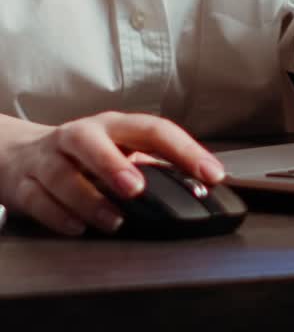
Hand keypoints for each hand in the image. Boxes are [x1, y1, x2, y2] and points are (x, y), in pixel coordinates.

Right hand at [0, 111, 225, 235]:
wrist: (20, 154)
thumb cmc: (85, 154)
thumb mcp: (120, 150)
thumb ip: (153, 167)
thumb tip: (196, 188)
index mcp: (114, 127)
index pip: (154, 130)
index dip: (184, 151)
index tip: (211, 174)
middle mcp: (81, 137)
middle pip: (93, 143)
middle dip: (114, 165)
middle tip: (136, 189)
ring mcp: (50, 159)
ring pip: (64, 176)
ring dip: (89, 200)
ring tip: (112, 221)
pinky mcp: (25, 184)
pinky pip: (40, 200)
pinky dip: (58, 216)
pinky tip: (77, 227)